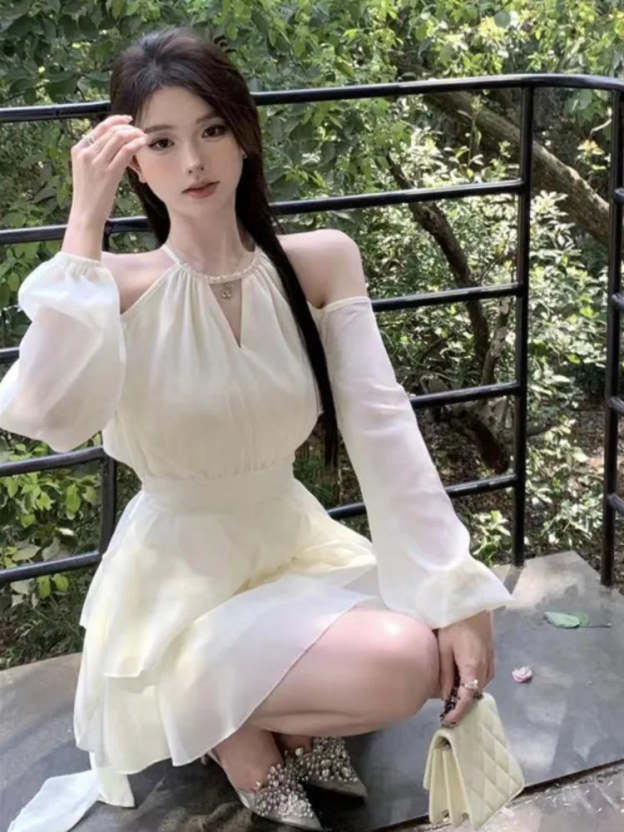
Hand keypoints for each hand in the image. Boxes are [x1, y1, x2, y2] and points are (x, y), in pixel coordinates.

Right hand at [69, 114, 147, 226]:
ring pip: (119, 137)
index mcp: (78, 149)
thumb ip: (95, 154)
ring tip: (143, 138)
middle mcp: (86, 153)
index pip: (100, 127)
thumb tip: (113, 142)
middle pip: (111, 130)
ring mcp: (96, 163)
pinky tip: (143, 143)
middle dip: (129, 128)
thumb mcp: (86, 169)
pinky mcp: (108, 173)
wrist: (86, 214)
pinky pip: (125, 151)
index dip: (117, 120)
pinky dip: (136, 144)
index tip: (129, 121)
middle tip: (140, 132)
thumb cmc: (89, 194)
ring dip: (134, 135)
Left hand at [435, 610, 494, 726]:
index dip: (459, 712)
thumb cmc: (454, 622)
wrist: (472, 603)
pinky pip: (482, 676)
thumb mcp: (444, 647)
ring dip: (467, 692)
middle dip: (462, 704)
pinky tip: (460, 679)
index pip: (468, 698)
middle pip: (475, 693)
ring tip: (450, 696)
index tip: (449, 721)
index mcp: (473, 667)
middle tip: (446, 710)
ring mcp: (491, 662)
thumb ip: (445, 673)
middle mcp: (486, 668)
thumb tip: (445, 696)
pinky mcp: (492, 656)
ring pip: (479, 685)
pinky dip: (472, 682)